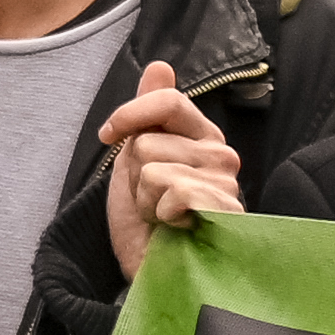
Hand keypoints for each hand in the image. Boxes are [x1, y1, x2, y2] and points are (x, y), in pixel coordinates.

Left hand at [96, 55, 239, 281]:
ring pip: (154, 168)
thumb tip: (161, 64)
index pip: (169, 102)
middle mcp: (221, 156)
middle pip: (149, 141)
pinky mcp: (224, 209)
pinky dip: (160, 214)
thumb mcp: (136, 157)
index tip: (108, 137)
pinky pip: (172, 192)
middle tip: (151, 200)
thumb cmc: (146, 219)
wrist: (153, 270)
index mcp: (202, 137)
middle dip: (134, 175)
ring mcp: (225, 183)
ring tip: (161, 216)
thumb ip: (149, 112)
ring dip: (144, 199)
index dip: (129, 115)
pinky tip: (175, 228)